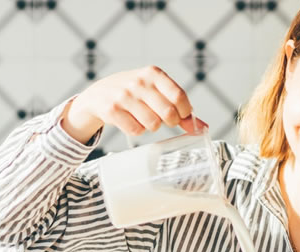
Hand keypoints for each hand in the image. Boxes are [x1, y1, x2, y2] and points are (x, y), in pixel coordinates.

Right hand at [62, 66, 206, 142]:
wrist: (98, 95)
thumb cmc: (134, 93)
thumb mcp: (155, 91)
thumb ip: (179, 107)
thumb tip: (201, 127)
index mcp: (153, 73)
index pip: (178, 96)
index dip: (184, 112)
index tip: (182, 116)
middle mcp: (138, 82)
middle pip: (168, 113)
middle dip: (170, 121)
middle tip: (164, 120)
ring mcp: (124, 96)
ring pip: (153, 124)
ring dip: (152, 126)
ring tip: (144, 118)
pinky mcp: (112, 110)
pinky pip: (136, 130)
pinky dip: (137, 130)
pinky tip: (131, 121)